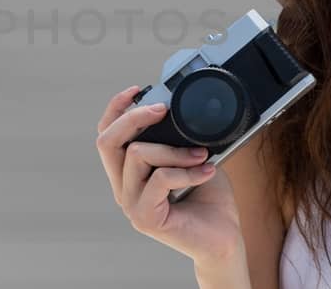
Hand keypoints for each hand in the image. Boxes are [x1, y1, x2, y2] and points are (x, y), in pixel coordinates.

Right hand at [96, 85, 244, 264]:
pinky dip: (187, 171)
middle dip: (134, 117)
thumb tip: (182, 109)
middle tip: (162, 109)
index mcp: (129, 175)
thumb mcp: (193, 159)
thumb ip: (180, 138)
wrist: (224, 241)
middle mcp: (124, 189)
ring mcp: (131, 204)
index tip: (136, 89)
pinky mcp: (145, 218)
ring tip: (201, 155)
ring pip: (137, 155)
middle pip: (106, 142)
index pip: (106, 136)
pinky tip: (207, 173)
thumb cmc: (210, 203)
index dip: (115, 109)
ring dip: (174, 150)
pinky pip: (160, 178)